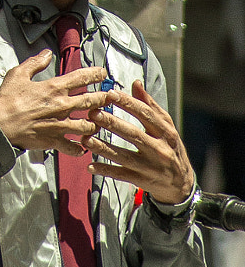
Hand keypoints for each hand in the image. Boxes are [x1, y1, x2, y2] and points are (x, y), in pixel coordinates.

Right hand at [0, 50, 110, 154]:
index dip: (95, 74)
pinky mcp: (55, 141)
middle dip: (103, 98)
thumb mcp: (18, 74)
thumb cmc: (8, 100)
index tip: (102, 73)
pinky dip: (80, 148)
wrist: (0, 125)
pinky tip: (82, 146)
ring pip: (88, 125)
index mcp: (54, 88)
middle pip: (91, 101)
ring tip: (99, 122)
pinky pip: (74, 147)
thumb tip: (46, 54)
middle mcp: (62, 106)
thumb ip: (35, 63)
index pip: (81, 77)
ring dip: (96, 124)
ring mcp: (61, 125)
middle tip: (110, 96)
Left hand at [85, 80, 193, 205]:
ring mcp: (151, 167)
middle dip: (112, 123)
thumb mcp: (166, 126)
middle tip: (93, 113)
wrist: (182, 183)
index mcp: (166, 132)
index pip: (145, 114)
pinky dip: (106, 170)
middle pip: (133, 134)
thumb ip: (150, 105)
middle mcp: (160, 149)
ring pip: (124, 156)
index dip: (127, 103)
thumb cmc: (170, 147)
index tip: (109, 93)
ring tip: (85, 139)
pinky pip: (122, 175)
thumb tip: (135, 83)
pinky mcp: (143, 181)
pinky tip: (90, 165)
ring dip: (103, 148)